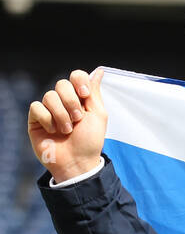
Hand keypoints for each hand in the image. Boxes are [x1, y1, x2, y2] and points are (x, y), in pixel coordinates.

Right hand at [28, 67, 107, 182]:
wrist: (77, 162)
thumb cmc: (89, 141)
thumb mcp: (98, 116)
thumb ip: (95, 93)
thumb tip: (99, 72)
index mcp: (80, 99)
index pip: (76, 76)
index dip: (79, 81)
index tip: (85, 95)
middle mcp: (63, 102)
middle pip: (62, 84)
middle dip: (72, 102)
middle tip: (78, 119)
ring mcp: (49, 109)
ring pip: (49, 96)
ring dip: (62, 115)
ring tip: (67, 130)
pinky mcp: (36, 118)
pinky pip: (37, 107)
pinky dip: (47, 119)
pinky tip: (53, 131)